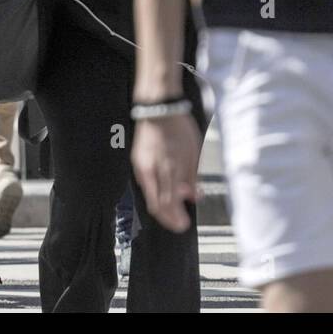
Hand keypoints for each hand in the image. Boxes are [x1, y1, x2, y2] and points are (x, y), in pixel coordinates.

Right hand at [131, 114, 199, 232]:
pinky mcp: (138, 162)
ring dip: (162, 205)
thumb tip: (194, 196)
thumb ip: (192, 177)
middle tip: (178, 223)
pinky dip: (156, 192)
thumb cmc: (179, 127)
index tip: (183, 224)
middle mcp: (152, 170)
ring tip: (176, 206)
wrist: (159, 108)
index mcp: (168, 168)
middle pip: (156, 204)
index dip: (175, 217)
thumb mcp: (193, 153)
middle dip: (168, 217)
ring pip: (150, 195)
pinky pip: (146, 184)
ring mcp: (142, 166)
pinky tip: (166, 190)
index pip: (168, 202)